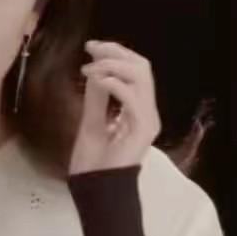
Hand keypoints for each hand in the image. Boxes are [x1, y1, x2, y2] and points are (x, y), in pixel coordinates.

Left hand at [68, 40, 161, 174]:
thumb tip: (95, 71)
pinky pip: (133, 98)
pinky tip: (97, 80)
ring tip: (89, 68)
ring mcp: (147, 120)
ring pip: (141, 77)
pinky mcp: (142, 129)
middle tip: (90, 48)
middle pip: (142, 67)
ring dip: (112, 65)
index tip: (91, 47)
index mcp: (137, 108)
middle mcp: (147, 111)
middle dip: (116, 52)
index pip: (136, 70)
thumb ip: (97, 97)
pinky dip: (115, 83)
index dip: (116, 53)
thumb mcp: (91, 120)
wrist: (95, 188)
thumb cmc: (93, 160)